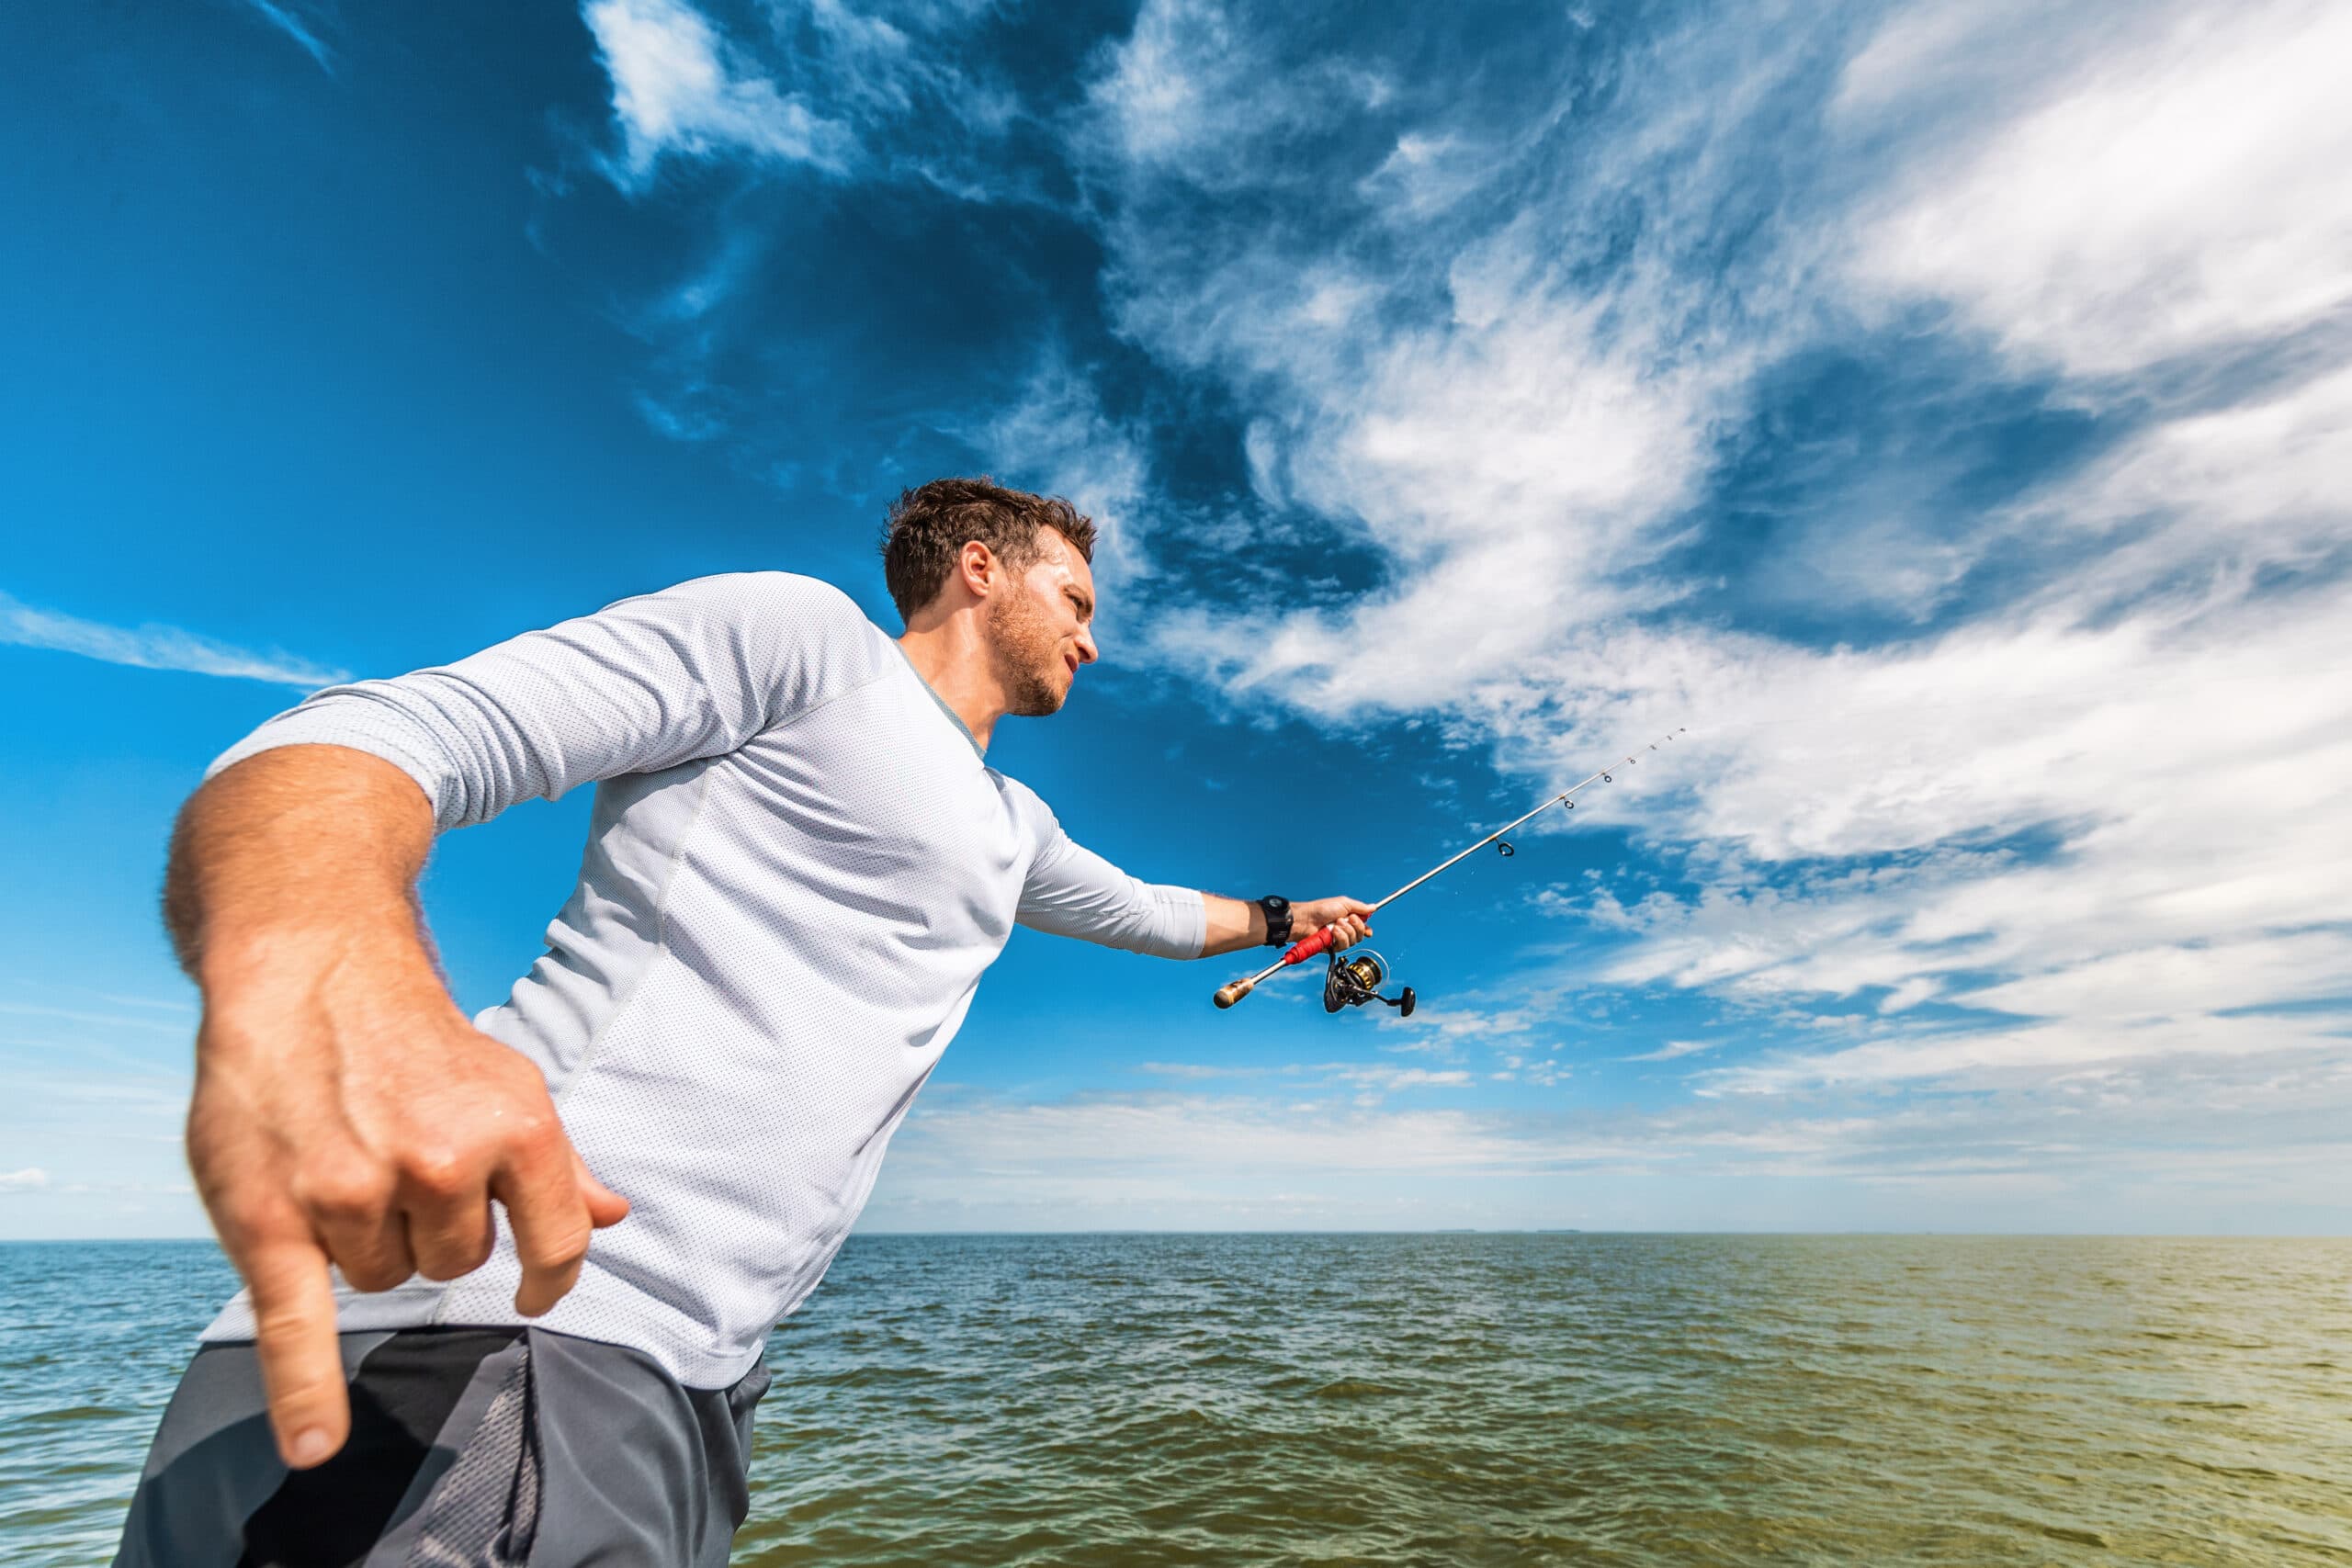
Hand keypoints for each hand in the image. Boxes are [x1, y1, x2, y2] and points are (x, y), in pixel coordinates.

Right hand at [185, 933, 628, 1469]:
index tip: (535, 1290)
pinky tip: (314, 1446)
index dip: (548, 1275)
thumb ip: (558, 1164)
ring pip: (384, 1278)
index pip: (555, 1243)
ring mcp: (358, 1190)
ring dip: (369, 1239)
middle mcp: (442, 1161)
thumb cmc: (415, 1040)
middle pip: (456, 1265)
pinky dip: (304, 1392)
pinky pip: (298, 1327)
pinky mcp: (276, 1218)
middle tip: (395, 1158)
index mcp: (517, 1128)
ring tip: (343, 1160)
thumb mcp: (508, 1085)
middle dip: (431, 1228)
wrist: (311, 974)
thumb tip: (613, 1217)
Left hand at [1290, 895, 1373, 950]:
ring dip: (1347, 931)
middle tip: (1348, 919)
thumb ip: (1360, 907)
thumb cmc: (1322, 909)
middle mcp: (1344, 929)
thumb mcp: (1344, 903)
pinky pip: (1344, 946)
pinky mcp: (1332, 947)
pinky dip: (1340, 937)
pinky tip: (1333, 932)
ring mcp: (1338, 938)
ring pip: (1353, 941)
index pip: (1362, 927)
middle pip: (1360, 935)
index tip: (1368, 930)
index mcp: (1348, 919)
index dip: (1366, 929)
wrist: (1307, 919)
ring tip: (1336, 924)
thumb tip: (1374, 907)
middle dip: (1357, 926)